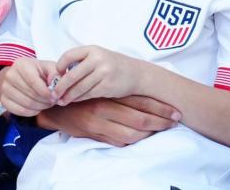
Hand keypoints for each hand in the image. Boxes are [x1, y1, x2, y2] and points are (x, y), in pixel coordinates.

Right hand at [0, 58, 58, 116]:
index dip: (46, 93)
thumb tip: (54, 82)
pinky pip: (19, 111)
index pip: (34, 82)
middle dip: (45, 101)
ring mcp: (4, 88)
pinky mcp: (3, 100)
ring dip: (40, 107)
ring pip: (26, 104)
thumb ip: (55, 73)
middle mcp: (10, 75)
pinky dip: (31, 112)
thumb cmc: (38, 72)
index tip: (54, 97)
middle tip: (52, 101)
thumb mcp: (49, 67)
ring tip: (46, 103)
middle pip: (31, 94)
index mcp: (21, 65)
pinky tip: (37, 108)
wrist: (23, 76)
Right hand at [37, 95, 179, 146]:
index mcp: (107, 94)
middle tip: (175, 122)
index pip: (139, 101)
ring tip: (160, 130)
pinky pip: (117, 142)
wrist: (54, 106)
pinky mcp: (93, 135)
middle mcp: (104, 109)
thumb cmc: (81, 94)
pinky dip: (131, 141)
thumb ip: (118, 93)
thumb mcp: (99, 87)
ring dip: (148, 134)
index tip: (175, 111)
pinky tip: (140, 137)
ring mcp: (98, 124)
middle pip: (139, 119)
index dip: (160, 107)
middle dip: (160, 122)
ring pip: (131, 134)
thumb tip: (145, 100)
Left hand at [52, 45, 139, 104]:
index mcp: (92, 49)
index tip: (56, 75)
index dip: (59, 66)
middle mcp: (98, 60)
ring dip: (68, 96)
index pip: (68, 55)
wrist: (136, 74)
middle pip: (72, 75)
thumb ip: (82, 62)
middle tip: (52, 94)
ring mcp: (103, 73)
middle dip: (60, 87)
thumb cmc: (113, 65)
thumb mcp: (98, 56)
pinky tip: (73, 100)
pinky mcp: (107, 87)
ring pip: (79, 88)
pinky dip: (78, 98)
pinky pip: (88, 94)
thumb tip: (60, 75)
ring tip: (60, 101)